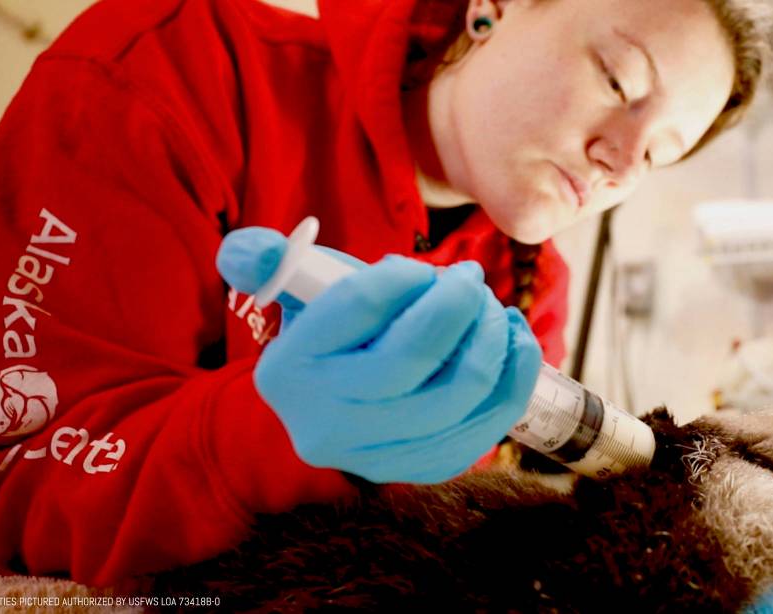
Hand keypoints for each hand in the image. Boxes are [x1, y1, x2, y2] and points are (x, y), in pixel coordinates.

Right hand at [216, 228, 542, 482]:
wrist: (338, 405)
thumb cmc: (330, 334)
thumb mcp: (297, 291)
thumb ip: (267, 259)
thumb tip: (258, 252)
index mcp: (290, 369)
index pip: (358, 307)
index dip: (405, 276)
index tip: (422, 265)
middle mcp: (326, 423)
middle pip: (409, 357)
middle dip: (456, 304)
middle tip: (469, 278)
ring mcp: (378, 456)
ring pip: (457, 394)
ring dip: (491, 337)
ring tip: (491, 308)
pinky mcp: (426, 469)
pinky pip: (488, 423)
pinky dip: (514, 375)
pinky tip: (513, 340)